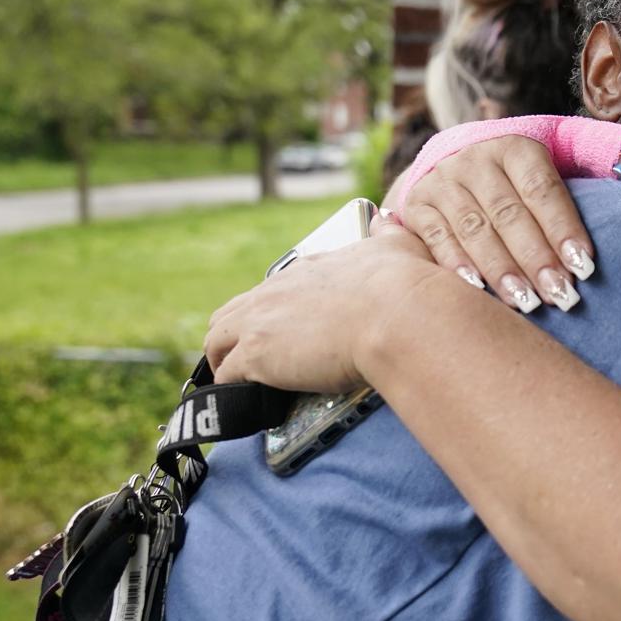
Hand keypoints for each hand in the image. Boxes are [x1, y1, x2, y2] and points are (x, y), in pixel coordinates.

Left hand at [205, 224, 441, 392]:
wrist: (399, 315)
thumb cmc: (404, 285)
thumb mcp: (398, 247)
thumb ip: (388, 233)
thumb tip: (386, 218)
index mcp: (308, 271)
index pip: (271, 293)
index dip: (271, 316)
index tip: (279, 334)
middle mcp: (276, 291)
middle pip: (230, 314)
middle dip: (231, 338)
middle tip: (244, 362)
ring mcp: (261, 322)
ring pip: (216, 342)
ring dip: (224, 363)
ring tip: (237, 385)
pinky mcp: (257, 355)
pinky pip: (226, 375)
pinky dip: (232, 389)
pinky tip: (247, 402)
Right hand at [397, 135, 596, 313]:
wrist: (452, 167)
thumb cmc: (521, 179)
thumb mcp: (558, 155)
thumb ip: (601, 157)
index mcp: (516, 147)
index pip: (543, 189)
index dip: (564, 227)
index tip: (586, 265)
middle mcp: (475, 160)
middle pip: (509, 213)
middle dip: (537, 258)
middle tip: (562, 296)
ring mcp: (442, 182)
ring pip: (474, 228)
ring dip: (502, 270)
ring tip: (528, 304)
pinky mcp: (415, 206)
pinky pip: (436, 239)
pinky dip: (456, 266)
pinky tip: (477, 292)